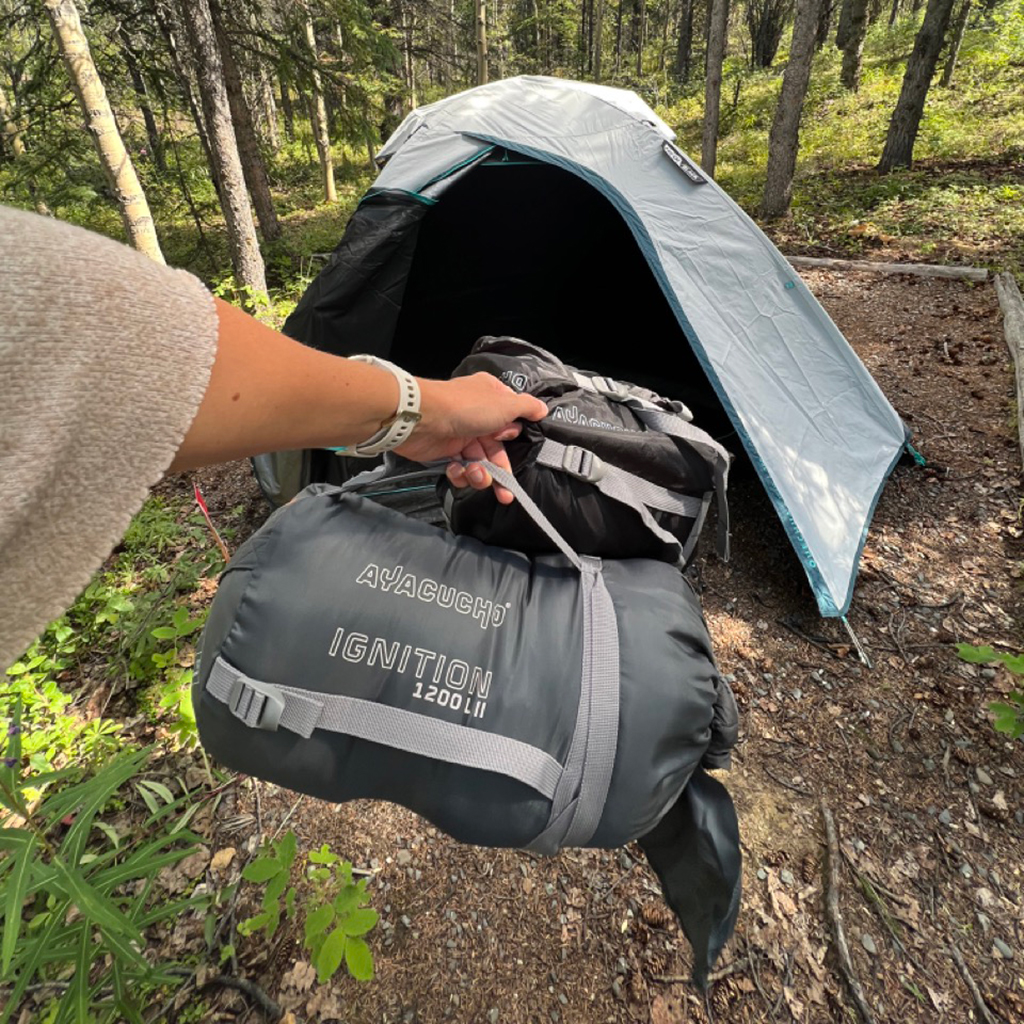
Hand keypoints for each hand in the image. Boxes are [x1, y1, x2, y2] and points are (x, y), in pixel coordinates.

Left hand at [395, 372, 546, 503]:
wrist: (422, 419)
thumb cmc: (466, 408)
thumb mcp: (505, 404)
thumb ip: (526, 407)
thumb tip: (542, 409)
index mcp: (492, 398)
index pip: (511, 422)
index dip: (511, 437)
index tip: (510, 442)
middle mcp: (477, 416)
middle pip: (496, 450)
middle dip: (500, 471)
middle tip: (505, 492)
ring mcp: (461, 434)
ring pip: (479, 462)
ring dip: (480, 475)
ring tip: (475, 475)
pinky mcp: (445, 451)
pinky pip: (461, 469)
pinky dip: (461, 474)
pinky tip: (458, 471)